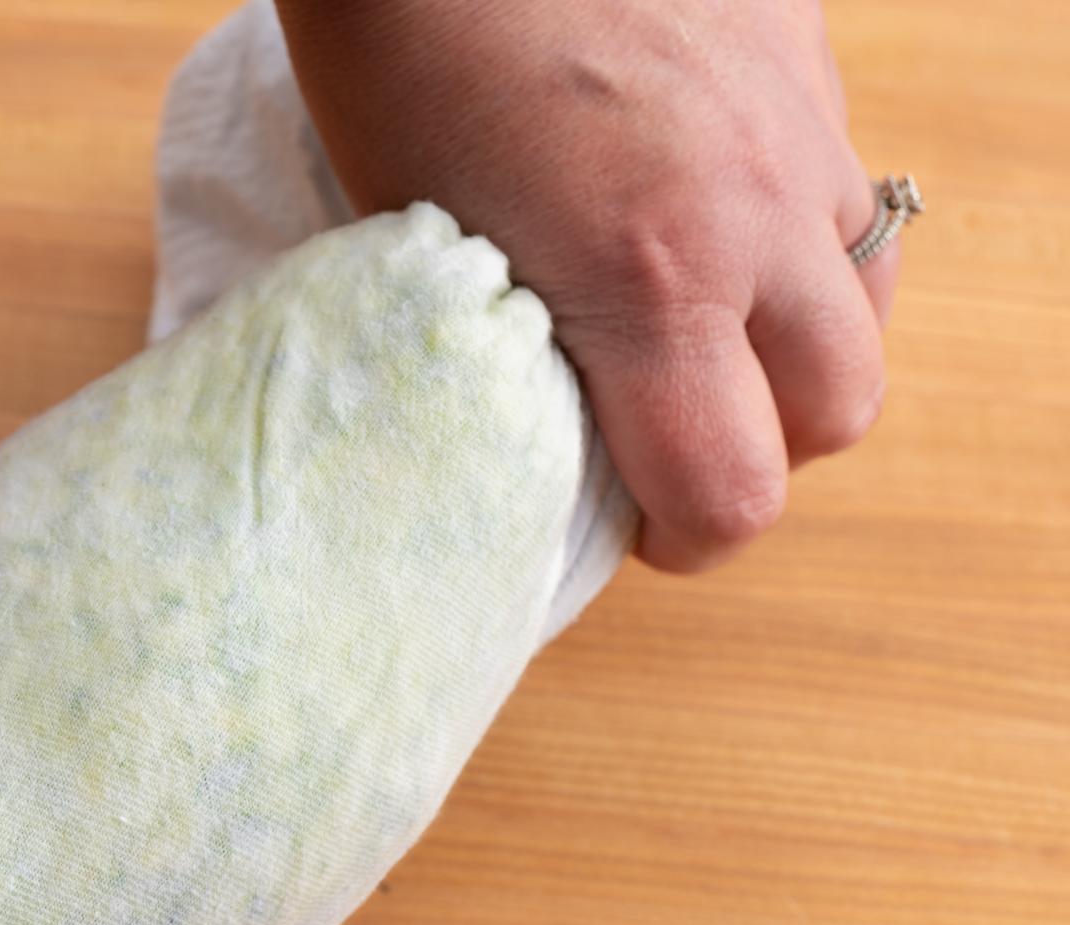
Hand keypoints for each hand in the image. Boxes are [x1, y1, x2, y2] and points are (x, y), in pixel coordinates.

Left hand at [275, 0, 897, 570]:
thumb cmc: (396, 57)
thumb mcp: (430, 249)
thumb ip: (521, 354)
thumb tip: (558, 425)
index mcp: (647, 284)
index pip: (733, 493)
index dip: (690, 538)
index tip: (644, 527)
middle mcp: (751, 214)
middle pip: (839, 408)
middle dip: (767, 446)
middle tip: (678, 433)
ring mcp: (795, 123)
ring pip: (867, 291)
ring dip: (801, 339)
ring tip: (712, 330)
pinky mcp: (803, 47)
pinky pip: (841, 176)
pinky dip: (793, 226)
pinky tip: (709, 205)